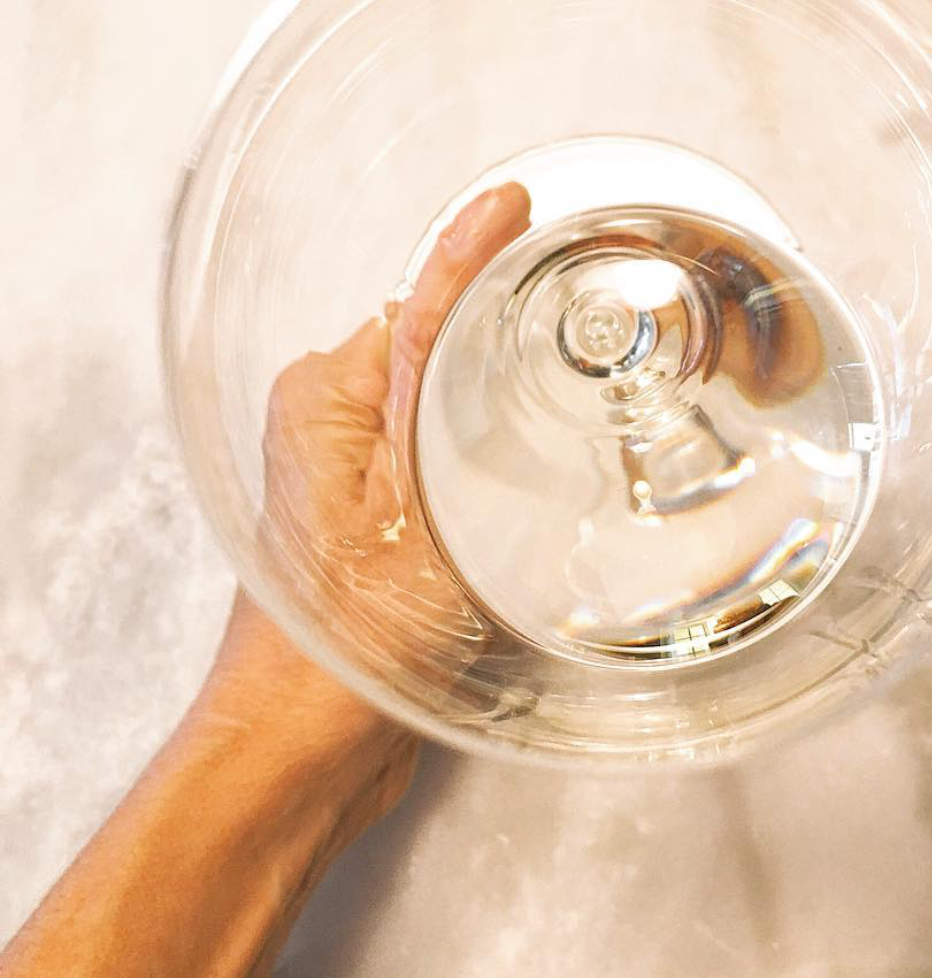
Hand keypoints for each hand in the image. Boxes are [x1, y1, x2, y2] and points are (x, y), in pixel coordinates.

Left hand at [193, 181, 531, 807]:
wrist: (312, 747)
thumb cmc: (352, 635)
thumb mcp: (421, 487)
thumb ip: (443, 360)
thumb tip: (475, 233)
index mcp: (324, 392)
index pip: (430, 302)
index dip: (499, 286)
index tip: (533, 230)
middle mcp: (327, 419)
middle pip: (443, 352)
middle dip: (506, 364)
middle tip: (571, 382)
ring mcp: (350, 467)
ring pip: (448, 409)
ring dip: (499, 423)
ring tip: (550, 446)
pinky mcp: (376, 512)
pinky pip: (442, 457)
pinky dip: (485, 467)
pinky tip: (518, 497)